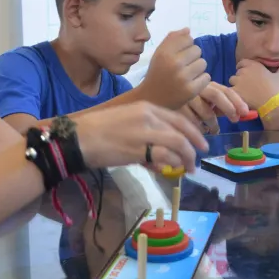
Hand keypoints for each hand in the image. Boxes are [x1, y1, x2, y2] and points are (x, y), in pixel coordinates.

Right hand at [76, 102, 207, 172]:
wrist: (78, 137)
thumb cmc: (98, 130)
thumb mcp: (127, 121)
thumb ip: (147, 130)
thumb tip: (162, 149)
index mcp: (146, 107)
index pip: (178, 118)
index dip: (193, 132)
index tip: (200, 143)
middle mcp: (149, 116)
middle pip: (182, 132)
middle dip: (194, 148)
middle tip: (196, 161)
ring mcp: (145, 133)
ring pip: (178, 145)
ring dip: (185, 159)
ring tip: (186, 169)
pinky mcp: (139, 150)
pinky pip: (165, 158)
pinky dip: (171, 165)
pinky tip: (169, 171)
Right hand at [139, 28, 209, 108]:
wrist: (152, 100)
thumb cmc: (157, 74)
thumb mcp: (159, 54)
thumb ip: (172, 39)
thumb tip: (188, 30)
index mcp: (164, 52)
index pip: (188, 38)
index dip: (186, 46)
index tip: (180, 55)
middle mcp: (174, 63)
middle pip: (198, 50)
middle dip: (193, 57)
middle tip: (184, 66)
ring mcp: (183, 77)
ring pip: (203, 63)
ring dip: (198, 68)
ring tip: (188, 75)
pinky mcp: (191, 90)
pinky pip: (207, 77)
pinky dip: (201, 80)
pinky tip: (192, 83)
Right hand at [180, 82, 248, 133]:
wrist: (159, 98)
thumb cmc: (186, 102)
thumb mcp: (203, 99)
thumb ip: (219, 105)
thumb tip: (241, 113)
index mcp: (206, 85)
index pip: (225, 89)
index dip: (237, 100)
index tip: (245, 112)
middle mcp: (196, 88)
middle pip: (216, 95)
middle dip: (229, 108)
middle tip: (235, 120)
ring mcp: (186, 97)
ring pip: (206, 112)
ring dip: (214, 124)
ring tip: (214, 131)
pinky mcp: (177, 108)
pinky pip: (194, 122)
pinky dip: (200, 128)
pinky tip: (201, 130)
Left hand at [228, 58, 278, 109]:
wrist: (272, 103)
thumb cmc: (276, 89)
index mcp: (254, 65)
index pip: (242, 63)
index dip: (243, 69)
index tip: (248, 77)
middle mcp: (245, 70)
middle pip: (237, 72)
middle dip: (240, 78)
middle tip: (247, 87)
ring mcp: (239, 80)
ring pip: (232, 80)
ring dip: (235, 85)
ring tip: (243, 92)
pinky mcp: (235, 90)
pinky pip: (229, 90)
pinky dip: (232, 93)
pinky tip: (238, 97)